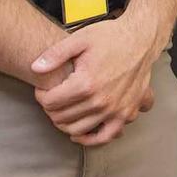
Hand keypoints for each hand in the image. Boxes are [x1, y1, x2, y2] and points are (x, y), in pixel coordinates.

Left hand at [30, 13, 162, 146]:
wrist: (141, 39)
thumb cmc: (111, 37)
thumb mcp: (80, 39)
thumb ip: (55, 54)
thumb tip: (35, 68)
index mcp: (86, 83)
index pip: (51, 102)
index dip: (41, 96)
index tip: (42, 89)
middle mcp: (100, 101)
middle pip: (62, 117)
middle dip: (51, 109)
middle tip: (51, 99)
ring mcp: (115, 110)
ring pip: (79, 129)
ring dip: (65, 124)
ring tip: (62, 112)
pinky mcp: (126, 113)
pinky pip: (106, 136)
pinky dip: (90, 139)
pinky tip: (80, 134)